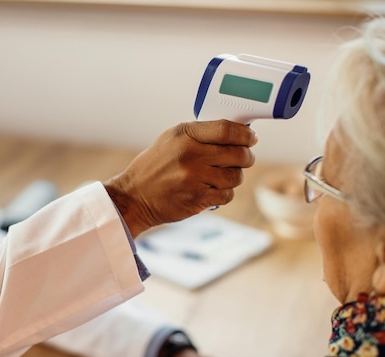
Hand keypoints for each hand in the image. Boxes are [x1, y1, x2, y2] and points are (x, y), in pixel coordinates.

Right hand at [103, 120, 256, 236]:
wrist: (133, 197)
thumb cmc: (154, 166)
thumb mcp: (171, 139)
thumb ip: (201, 134)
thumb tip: (237, 133)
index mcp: (185, 135)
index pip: (227, 130)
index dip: (246, 135)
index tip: (251, 138)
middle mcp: (191, 155)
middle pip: (238, 154)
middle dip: (246, 157)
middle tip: (243, 158)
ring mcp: (195, 178)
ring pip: (236, 176)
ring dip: (234, 177)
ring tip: (222, 176)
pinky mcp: (197, 199)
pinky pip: (227, 195)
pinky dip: (224, 193)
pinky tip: (212, 190)